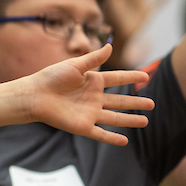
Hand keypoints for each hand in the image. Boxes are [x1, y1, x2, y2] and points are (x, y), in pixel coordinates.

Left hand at [23, 44, 153, 145]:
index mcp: (92, 81)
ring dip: (130, 120)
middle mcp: (93, 98)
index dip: (131, 77)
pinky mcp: (82, 126)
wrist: (34, 95)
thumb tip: (110, 46)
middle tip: (152, 104)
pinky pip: (101, 133)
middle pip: (119, 100)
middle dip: (135, 102)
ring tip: (145, 121)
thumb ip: (93, 59)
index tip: (146, 76)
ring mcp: (89, 113)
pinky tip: (125, 140)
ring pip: (114, 117)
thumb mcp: (74, 65)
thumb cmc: (51, 78)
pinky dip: (112, 138)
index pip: (117, 79)